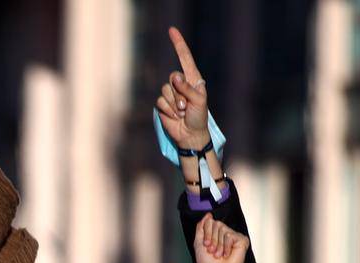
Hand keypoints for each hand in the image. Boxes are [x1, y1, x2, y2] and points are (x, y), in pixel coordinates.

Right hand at [155, 27, 209, 150]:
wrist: (190, 135)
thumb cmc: (199, 117)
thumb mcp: (199, 101)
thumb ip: (188, 88)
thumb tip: (174, 77)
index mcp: (193, 79)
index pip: (185, 58)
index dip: (178, 44)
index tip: (171, 30)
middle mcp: (181, 84)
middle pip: (173, 77)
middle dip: (179, 93)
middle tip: (187, 106)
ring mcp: (171, 94)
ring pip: (165, 90)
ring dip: (174, 104)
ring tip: (182, 113)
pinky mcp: (162, 105)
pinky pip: (160, 101)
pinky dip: (168, 110)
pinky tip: (174, 117)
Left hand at [192, 213, 248, 262]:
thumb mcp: (198, 244)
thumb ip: (200, 228)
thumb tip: (207, 216)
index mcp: (215, 234)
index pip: (210, 222)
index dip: (206, 233)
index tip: (206, 245)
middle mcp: (224, 233)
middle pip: (216, 224)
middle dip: (211, 239)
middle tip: (212, 251)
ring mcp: (234, 236)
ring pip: (223, 229)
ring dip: (218, 244)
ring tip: (219, 254)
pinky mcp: (241, 240)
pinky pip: (230, 235)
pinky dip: (226, 246)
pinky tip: (227, 254)